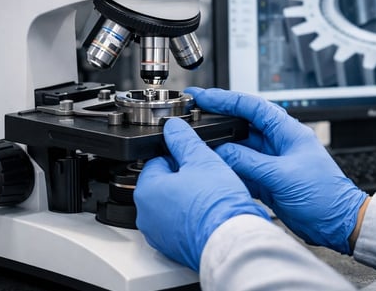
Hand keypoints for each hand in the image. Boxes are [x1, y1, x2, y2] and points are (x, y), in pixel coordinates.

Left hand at [134, 117, 269, 270]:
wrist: (230, 240)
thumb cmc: (216, 205)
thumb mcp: (203, 160)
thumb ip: (184, 140)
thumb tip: (173, 127)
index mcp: (147, 189)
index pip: (158, 160)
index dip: (180, 156)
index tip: (195, 160)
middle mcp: (145, 214)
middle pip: (162, 184)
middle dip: (182, 178)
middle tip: (205, 177)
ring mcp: (158, 233)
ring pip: (170, 206)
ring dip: (185, 199)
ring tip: (208, 197)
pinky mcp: (171, 248)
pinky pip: (178, 225)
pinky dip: (189, 218)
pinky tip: (207, 214)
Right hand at [186, 87, 368, 254]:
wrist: (337, 224)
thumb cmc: (324, 196)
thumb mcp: (282, 175)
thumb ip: (250, 162)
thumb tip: (222, 151)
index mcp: (288, 132)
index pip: (252, 107)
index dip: (226, 99)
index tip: (203, 96)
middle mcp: (279, 143)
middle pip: (243, 125)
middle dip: (218, 120)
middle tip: (193, 116)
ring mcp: (273, 162)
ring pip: (240, 148)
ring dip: (220, 148)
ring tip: (197, 145)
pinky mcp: (269, 181)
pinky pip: (243, 169)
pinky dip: (228, 170)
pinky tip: (215, 170)